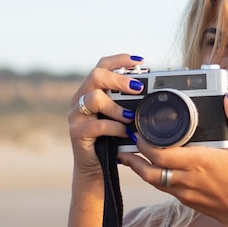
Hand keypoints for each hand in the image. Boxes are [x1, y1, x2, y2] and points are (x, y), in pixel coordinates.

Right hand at [67, 54, 144, 177]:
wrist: (97, 167)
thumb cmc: (113, 138)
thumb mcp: (122, 116)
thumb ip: (129, 102)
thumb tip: (151, 90)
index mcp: (92, 90)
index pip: (102, 66)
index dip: (119, 59)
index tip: (140, 61)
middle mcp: (81, 98)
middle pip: (96, 76)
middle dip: (119, 79)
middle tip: (138, 88)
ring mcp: (76, 115)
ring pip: (94, 98)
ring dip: (116, 107)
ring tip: (130, 117)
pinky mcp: (77, 132)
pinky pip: (96, 124)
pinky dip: (115, 127)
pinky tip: (125, 133)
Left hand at [118, 93, 227, 226]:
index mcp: (199, 161)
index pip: (161, 155)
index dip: (145, 145)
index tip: (139, 133)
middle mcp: (187, 177)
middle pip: (149, 170)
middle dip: (134, 156)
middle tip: (128, 142)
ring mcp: (183, 191)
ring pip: (151, 181)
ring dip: (138, 168)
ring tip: (129, 155)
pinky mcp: (184, 199)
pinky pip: (161, 187)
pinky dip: (151, 177)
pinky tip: (149, 168)